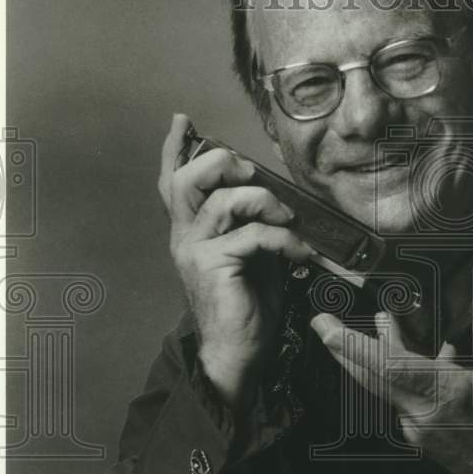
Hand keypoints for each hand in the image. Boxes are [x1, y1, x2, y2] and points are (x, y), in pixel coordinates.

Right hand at [159, 114, 315, 409]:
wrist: (237, 353)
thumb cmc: (247, 306)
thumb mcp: (251, 255)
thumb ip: (250, 224)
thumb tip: (276, 196)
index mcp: (190, 231)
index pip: (172, 182)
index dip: (174, 148)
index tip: (183, 120)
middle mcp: (184, 237)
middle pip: (185, 179)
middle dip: (221, 162)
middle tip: (252, 171)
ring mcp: (195, 251)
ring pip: (222, 201)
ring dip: (263, 200)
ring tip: (287, 217)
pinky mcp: (213, 267)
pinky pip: (251, 235)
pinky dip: (283, 238)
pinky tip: (300, 253)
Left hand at [310, 301, 472, 473]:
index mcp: (445, 396)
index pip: (389, 368)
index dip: (355, 347)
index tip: (327, 330)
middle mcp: (422, 412)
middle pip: (372, 376)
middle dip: (343, 348)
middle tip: (321, 322)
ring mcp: (416, 426)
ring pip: (385, 385)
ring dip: (373, 354)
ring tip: (374, 320)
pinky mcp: (418, 432)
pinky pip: (400, 396)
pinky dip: (397, 371)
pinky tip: (411, 350)